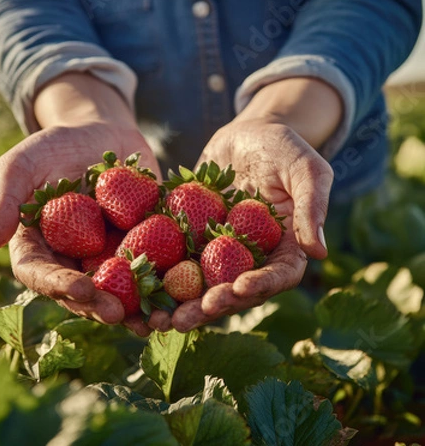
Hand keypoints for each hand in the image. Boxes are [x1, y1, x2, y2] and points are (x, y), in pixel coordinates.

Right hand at [0, 121, 159, 335]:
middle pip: (83, 293)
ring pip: (119, 291)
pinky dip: (167, 284)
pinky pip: (153, 269)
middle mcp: (72, 261)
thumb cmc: (53, 147)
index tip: (78, 289)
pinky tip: (183, 295)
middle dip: (100, 305)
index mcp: (39, 249)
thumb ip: (6, 199)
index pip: (42, 275)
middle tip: (118, 314)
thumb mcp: (22, 163)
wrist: (100, 134)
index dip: (58, 286)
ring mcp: (107, 258)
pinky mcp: (141, 248)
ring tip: (155, 320)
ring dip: (137, 309)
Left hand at [169, 117, 333, 331]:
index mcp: (284, 248)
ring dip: (181, 305)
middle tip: (185, 318)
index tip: (237, 289)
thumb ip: (312, 206)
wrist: (244, 134)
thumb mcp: (304, 167)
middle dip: (210, 307)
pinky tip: (137, 289)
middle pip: (233, 291)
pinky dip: (158, 278)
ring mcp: (219, 253)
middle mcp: (251, 258)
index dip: (258, 287)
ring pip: (201, 286)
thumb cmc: (282, 147)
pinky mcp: (192, 241)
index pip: (277, 276)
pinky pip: (175, 262)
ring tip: (158, 320)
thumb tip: (318, 253)